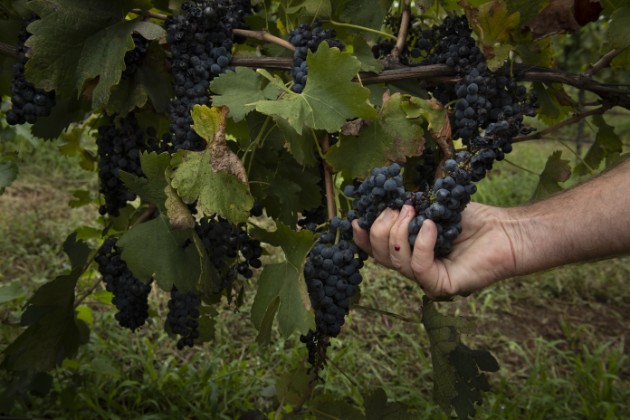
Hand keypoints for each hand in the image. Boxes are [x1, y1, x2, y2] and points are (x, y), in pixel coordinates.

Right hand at [352, 203, 517, 297]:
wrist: (508, 231)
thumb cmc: (474, 220)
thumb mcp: (432, 209)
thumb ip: (407, 210)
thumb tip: (382, 200)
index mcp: (411, 254)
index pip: (378, 252)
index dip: (363, 239)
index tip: (356, 219)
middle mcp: (416, 270)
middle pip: (382, 257)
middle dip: (382, 228)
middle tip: (399, 207)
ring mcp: (428, 280)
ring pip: (396, 262)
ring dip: (399, 232)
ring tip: (414, 210)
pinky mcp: (442, 286)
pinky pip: (419, 267)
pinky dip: (421, 243)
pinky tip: (430, 225)